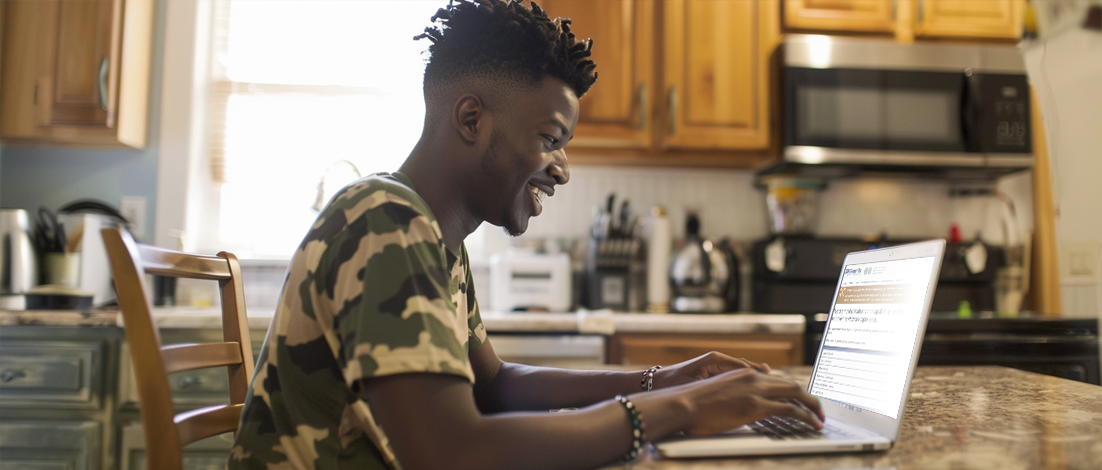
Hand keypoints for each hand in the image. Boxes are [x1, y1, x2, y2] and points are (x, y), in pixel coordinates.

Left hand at [653, 351, 770, 389]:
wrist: (655, 384)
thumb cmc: (672, 385)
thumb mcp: (694, 386)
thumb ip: (714, 386)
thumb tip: (733, 387)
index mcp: (713, 360)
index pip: (741, 365)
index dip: (756, 372)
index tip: (769, 377)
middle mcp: (715, 360)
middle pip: (743, 367)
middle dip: (759, 374)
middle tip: (775, 380)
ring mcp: (714, 366)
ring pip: (739, 370)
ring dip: (753, 376)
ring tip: (770, 382)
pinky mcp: (712, 372)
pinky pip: (732, 375)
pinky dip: (743, 379)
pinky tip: (753, 386)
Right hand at [679, 368, 823, 435]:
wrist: (683, 403)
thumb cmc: (693, 404)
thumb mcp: (718, 394)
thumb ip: (733, 395)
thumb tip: (740, 405)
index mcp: (744, 374)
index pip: (776, 379)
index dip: (792, 390)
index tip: (801, 400)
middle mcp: (753, 377)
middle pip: (791, 384)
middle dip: (808, 397)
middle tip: (818, 409)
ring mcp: (756, 391)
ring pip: (796, 393)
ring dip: (812, 406)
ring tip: (821, 417)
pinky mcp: (757, 406)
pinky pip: (791, 409)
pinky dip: (807, 416)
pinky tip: (813, 423)